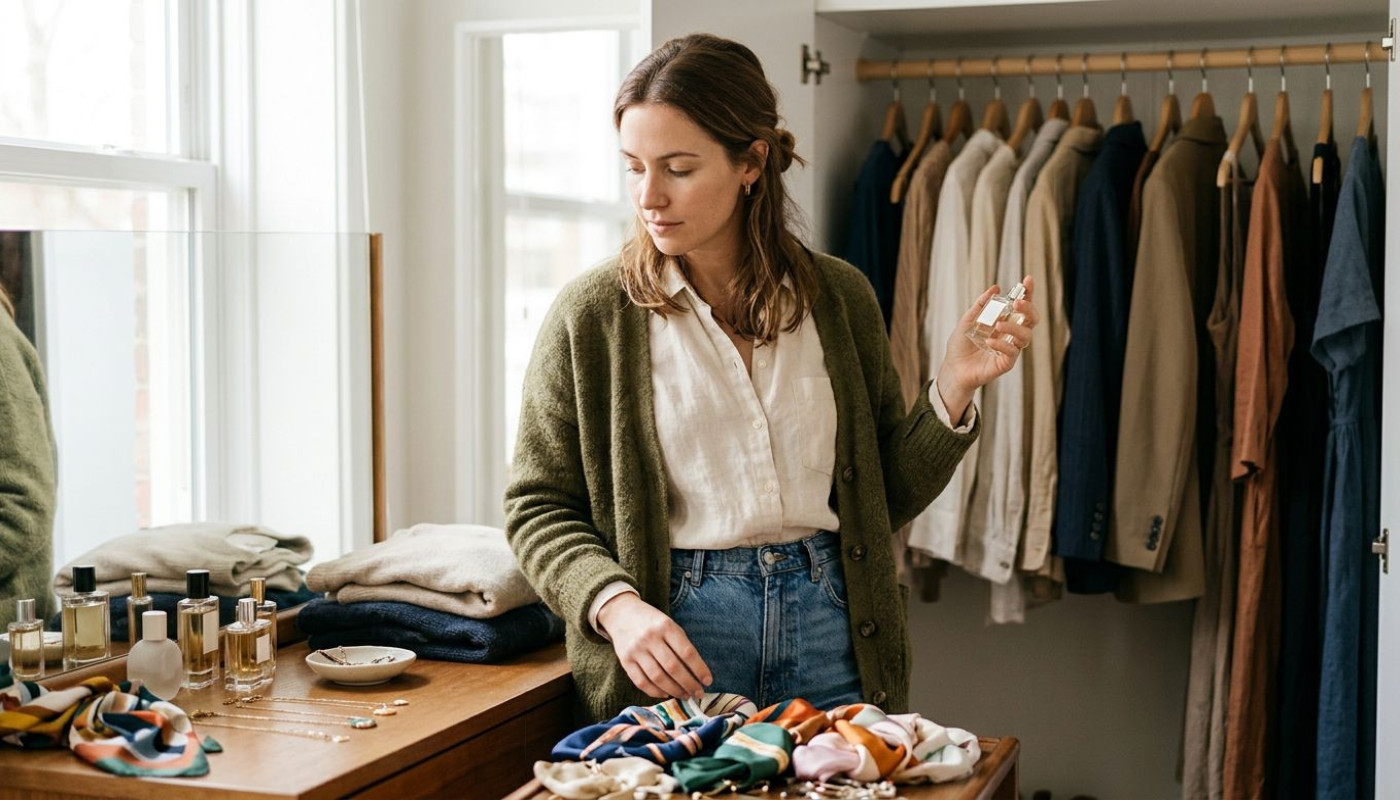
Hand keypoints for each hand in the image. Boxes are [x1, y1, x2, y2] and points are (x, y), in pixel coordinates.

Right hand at [596, 592, 712, 699]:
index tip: (708, 680)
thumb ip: (681, 644)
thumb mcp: (669, 624)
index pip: (686, 652)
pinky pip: (641, 681)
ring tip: (684, 695)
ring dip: (674, 690)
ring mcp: (636, 650)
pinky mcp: (625, 660)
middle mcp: (650, 638)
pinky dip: (655, 691)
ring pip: (657, 677)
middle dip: (689, 684)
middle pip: (673, 667)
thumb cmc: (652, 621)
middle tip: (698, 693)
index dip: (699, 669)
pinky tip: (665, 693)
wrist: (621, 613)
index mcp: (665, 626)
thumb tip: (696, 672)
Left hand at [935, 276, 1039, 418]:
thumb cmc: (961, 345)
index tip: (1028, 279)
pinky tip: (990, 341)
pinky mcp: (1006, 363)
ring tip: (998, 325)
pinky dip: (1003, 344)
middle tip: (1017, 302)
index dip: (1028, 293)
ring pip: (1026, 336)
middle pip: (1032, 320)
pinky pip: (1012, 352)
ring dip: (1015, 328)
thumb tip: (995, 288)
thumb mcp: (968, 320)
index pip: (1022, 306)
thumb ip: (981, 305)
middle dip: (1029, 308)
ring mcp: (1010, 349)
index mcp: (1005, 322)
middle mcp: (1011, 335)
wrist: (953, 368)